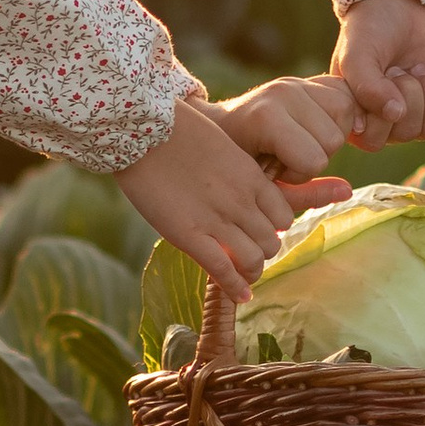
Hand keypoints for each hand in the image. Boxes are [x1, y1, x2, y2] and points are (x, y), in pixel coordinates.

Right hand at [117, 95, 312, 301]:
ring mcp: (216, 220)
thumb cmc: (175, 132)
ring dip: (250, 269)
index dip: (274, 228)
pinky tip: (240, 295)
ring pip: (253, 259)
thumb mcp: (221, 146)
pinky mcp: (188, 235)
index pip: (283, 216)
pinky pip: (222, 270)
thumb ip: (236, 172)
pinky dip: (235, 287)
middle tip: (248, 254)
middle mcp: (241, 201)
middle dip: (262, 250)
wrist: (141, 131)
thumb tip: (239, 187)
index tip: (260, 232)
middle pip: (271, 241)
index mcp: (251, 177)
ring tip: (243, 274)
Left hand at [205, 74, 358, 208]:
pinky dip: (340, 115)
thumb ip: (307, 195)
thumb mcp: (265, 189)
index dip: (299, 175)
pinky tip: (318, 128)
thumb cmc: (238, 165)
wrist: (220, 128)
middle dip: (315, 156)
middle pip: (334, 139)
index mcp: (265, 119)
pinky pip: (346, 95)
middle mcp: (283, 92)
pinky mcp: (308, 77)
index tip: (273, 171)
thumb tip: (347, 190)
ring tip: (300, 142)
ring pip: (346, 113)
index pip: (315, 161)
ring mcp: (296, 81)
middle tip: (286, 157)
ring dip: (329, 136)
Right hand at [330, 0, 424, 145]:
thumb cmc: (369, 28)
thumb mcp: (358, 53)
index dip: (384, 112)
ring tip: (419, 70)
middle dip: (410, 94)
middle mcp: (380, 123)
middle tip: (400, 68)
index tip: (383, 77)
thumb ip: (367, 86)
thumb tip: (395, 115)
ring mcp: (410, 118)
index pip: (372, 139)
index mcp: (352, 115)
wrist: (402, 5)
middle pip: (405, 133)